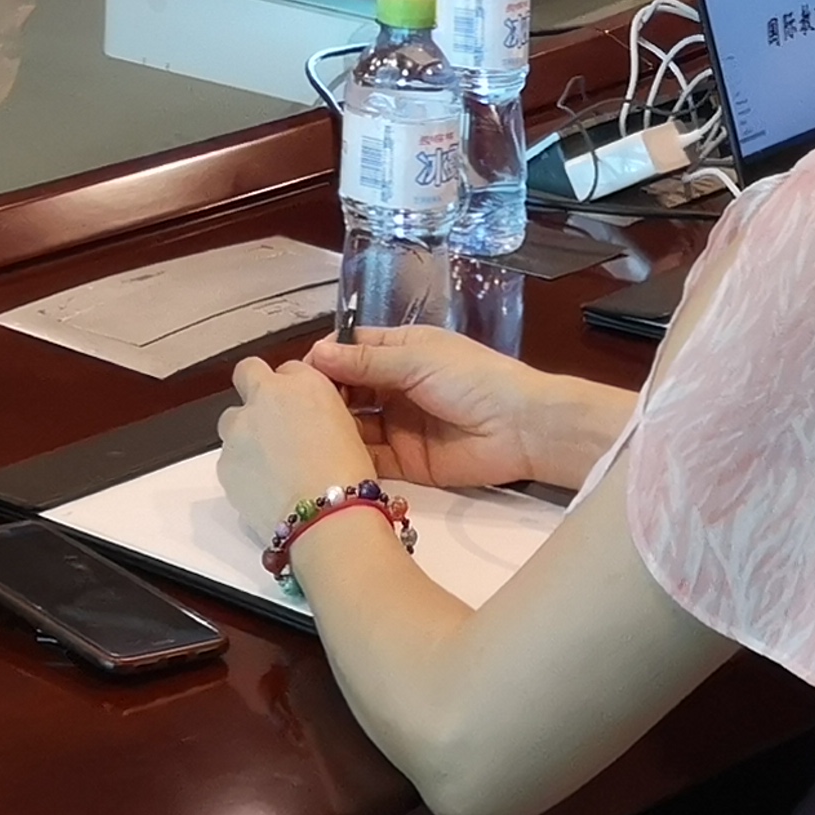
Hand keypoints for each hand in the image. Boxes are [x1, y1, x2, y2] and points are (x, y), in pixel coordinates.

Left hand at [216, 347, 392, 546]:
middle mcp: (266, 396)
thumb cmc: (348, 478)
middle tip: (270, 420)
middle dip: (255, 392)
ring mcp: (239, 427)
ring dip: (245, 433)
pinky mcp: (224, 461)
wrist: (326, 516)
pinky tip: (265, 488)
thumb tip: (308, 418)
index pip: (289, 369)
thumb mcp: (349, 430)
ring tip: (270, 465)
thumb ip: (319, 411)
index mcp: (304, 382)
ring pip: (232, 420)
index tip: (296, 407)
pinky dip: (242, 468)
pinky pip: (228, 458)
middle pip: (247, 374)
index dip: (291, 389)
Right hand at [308, 325, 632, 492]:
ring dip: (333, 429)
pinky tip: (326, 461)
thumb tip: (315, 354)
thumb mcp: (417, 361)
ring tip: (302, 438)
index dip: (325, 362)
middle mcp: (394, 388)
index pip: (350, 352)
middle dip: (323, 399)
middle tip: (293, 412)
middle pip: (347, 391)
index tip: (295, 377)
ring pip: (355, 426)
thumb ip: (366, 363)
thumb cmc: (472, 379)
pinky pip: (371, 460)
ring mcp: (399, 426)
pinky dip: (351, 459)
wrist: (521, 428)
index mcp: (400, 353)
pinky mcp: (407, 462)